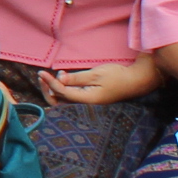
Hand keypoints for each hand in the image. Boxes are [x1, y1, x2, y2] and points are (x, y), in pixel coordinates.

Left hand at [48, 58, 162, 106]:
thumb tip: (59, 79)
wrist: (136, 81)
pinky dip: (63, 90)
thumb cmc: (117, 76)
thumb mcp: (96, 74)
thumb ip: (76, 78)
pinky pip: (71, 98)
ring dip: (55, 90)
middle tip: (43, 76)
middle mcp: (86, 105)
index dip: (50, 83)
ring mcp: (88, 104)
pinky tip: (63, 79)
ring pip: (64, 101)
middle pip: (59, 103)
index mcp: (87, 100)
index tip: (41, 72)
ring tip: (53, 76)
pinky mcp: (90, 100)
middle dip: (48, 90)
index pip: (62, 93)